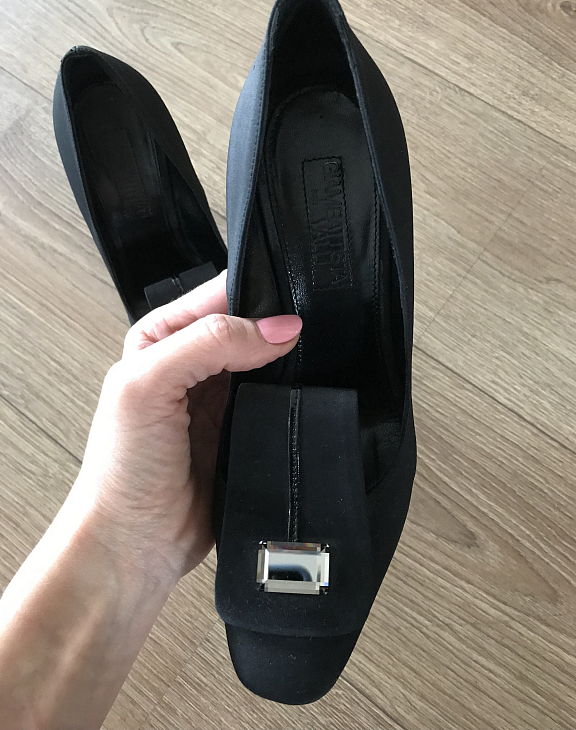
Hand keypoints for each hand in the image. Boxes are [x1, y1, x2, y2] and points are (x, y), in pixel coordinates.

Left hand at [69, 270, 301, 581]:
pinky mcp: (244, 427)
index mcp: (163, 336)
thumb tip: (277, 327)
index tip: (289, 315)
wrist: (136, 543)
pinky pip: (281, 399)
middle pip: (251, 324)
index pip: (220, 294)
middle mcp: (193, 362)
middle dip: (279, 328)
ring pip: (271, 361)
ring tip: (302, 371)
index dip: (258, 297)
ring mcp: (221, 397)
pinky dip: (295, 396)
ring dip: (290, 363)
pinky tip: (302, 399)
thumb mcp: (147, 386)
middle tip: (303, 342)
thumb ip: (208, 344)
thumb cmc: (121, 471)